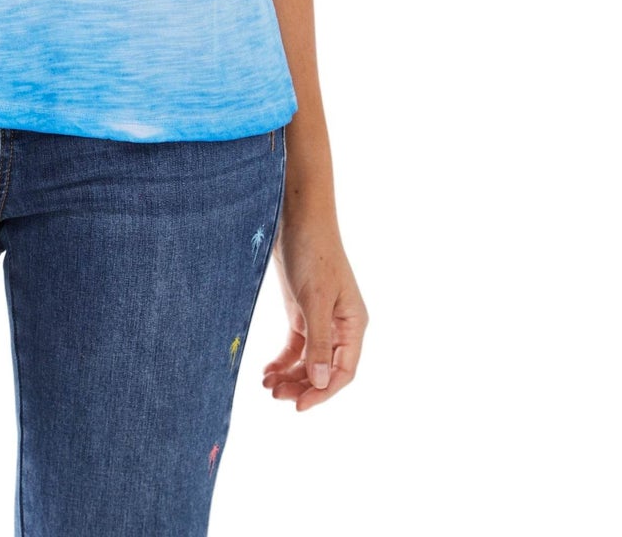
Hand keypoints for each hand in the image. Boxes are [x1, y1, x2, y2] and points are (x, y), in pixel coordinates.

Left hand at [262, 212, 367, 409]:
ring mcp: (321, 318)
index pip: (343, 371)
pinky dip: (283, 360)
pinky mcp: (302, 310)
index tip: (299, 406)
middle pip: (325, 370)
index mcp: (353, 325)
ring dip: (291, 375)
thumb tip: (322, 382)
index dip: (323, 392)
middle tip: (275, 396)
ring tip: (268, 386)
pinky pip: (296, 345)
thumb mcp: (315, 299)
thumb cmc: (313, 253)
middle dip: (302, 386)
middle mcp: (340, 325)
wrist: (297, 216)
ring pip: (309, 360)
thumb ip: (319, 342)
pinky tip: (268, 371)